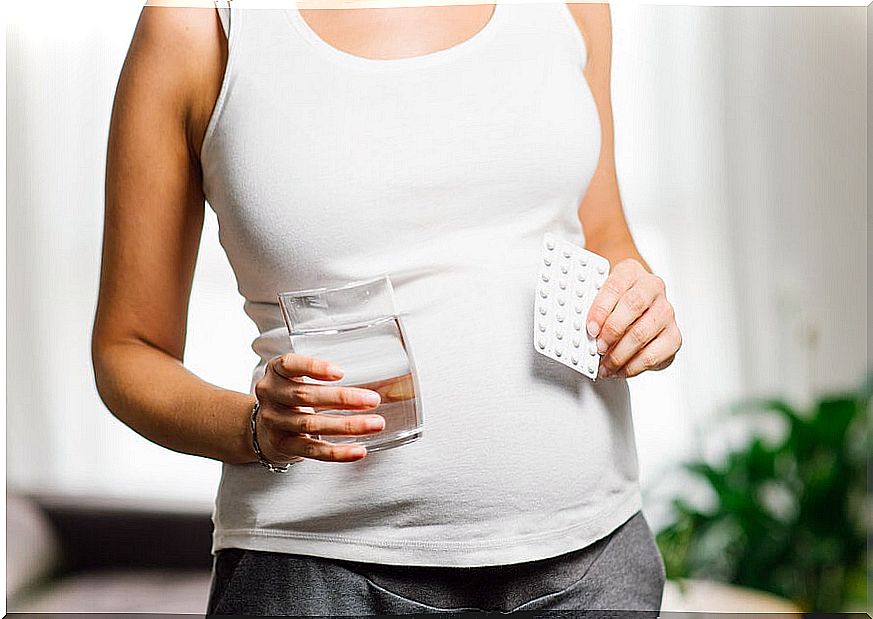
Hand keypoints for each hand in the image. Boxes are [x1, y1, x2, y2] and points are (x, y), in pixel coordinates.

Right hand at [253, 353, 384, 462]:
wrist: (263, 428)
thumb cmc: (294, 397)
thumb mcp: (303, 379)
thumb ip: (334, 378)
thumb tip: (393, 384)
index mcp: (276, 372)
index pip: (290, 364)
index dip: (314, 367)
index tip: (340, 373)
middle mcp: (271, 394)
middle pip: (305, 396)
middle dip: (343, 398)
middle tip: (373, 399)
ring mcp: (274, 422)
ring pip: (311, 424)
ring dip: (347, 425)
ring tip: (375, 424)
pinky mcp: (282, 446)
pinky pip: (312, 450)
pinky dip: (337, 452)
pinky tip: (359, 450)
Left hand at [586, 258, 681, 378]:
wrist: (641, 309)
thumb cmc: (615, 303)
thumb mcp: (600, 296)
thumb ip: (589, 306)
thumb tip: (576, 328)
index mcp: (631, 271)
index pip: (615, 286)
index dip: (601, 308)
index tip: (590, 328)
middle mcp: (653, 288)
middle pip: (632, 306)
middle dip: (611, 331)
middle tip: (596, 348)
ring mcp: (666, 311)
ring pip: (641, 333)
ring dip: (618, 354)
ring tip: (603, 365)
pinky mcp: (673, 337)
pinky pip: (652, 355)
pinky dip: (631, 367)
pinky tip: (618, 370)